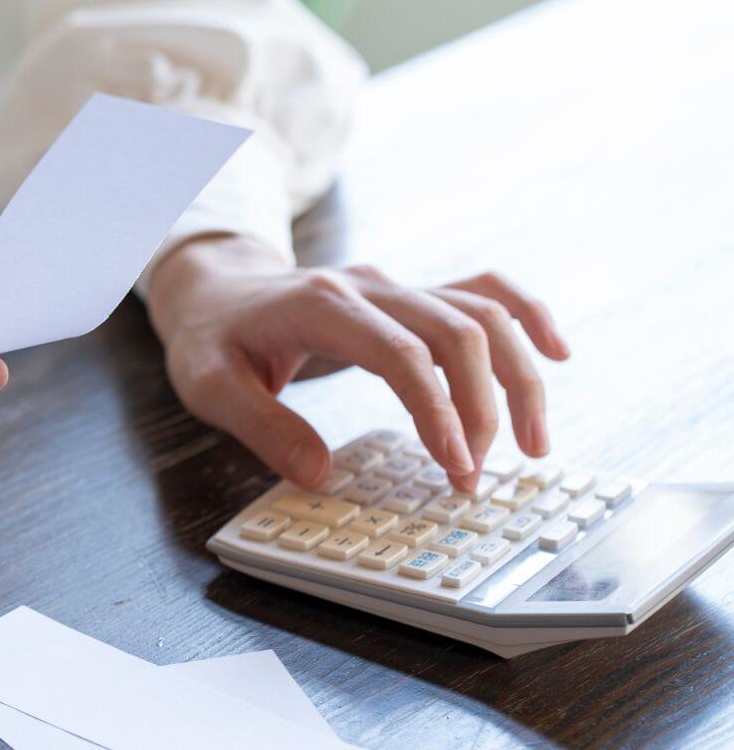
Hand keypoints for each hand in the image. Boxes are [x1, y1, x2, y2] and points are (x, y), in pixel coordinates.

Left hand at [147, 236, 569, 492]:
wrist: (215, 288)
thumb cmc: (212, 338)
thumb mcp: (207, 385)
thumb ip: (260, 425)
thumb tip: (321, 473)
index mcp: (320, 306)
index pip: (399, 353)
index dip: (436, 409)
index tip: (456, 466)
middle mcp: (369, 287)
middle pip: (455, 330)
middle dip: (482, 408)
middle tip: (477, 477)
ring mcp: (394, 286)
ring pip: (481, 311)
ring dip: (517, 374)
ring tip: (534, 443)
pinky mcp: (409, 295)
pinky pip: (481, 289)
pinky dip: (525, 315)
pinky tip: (556, 352)